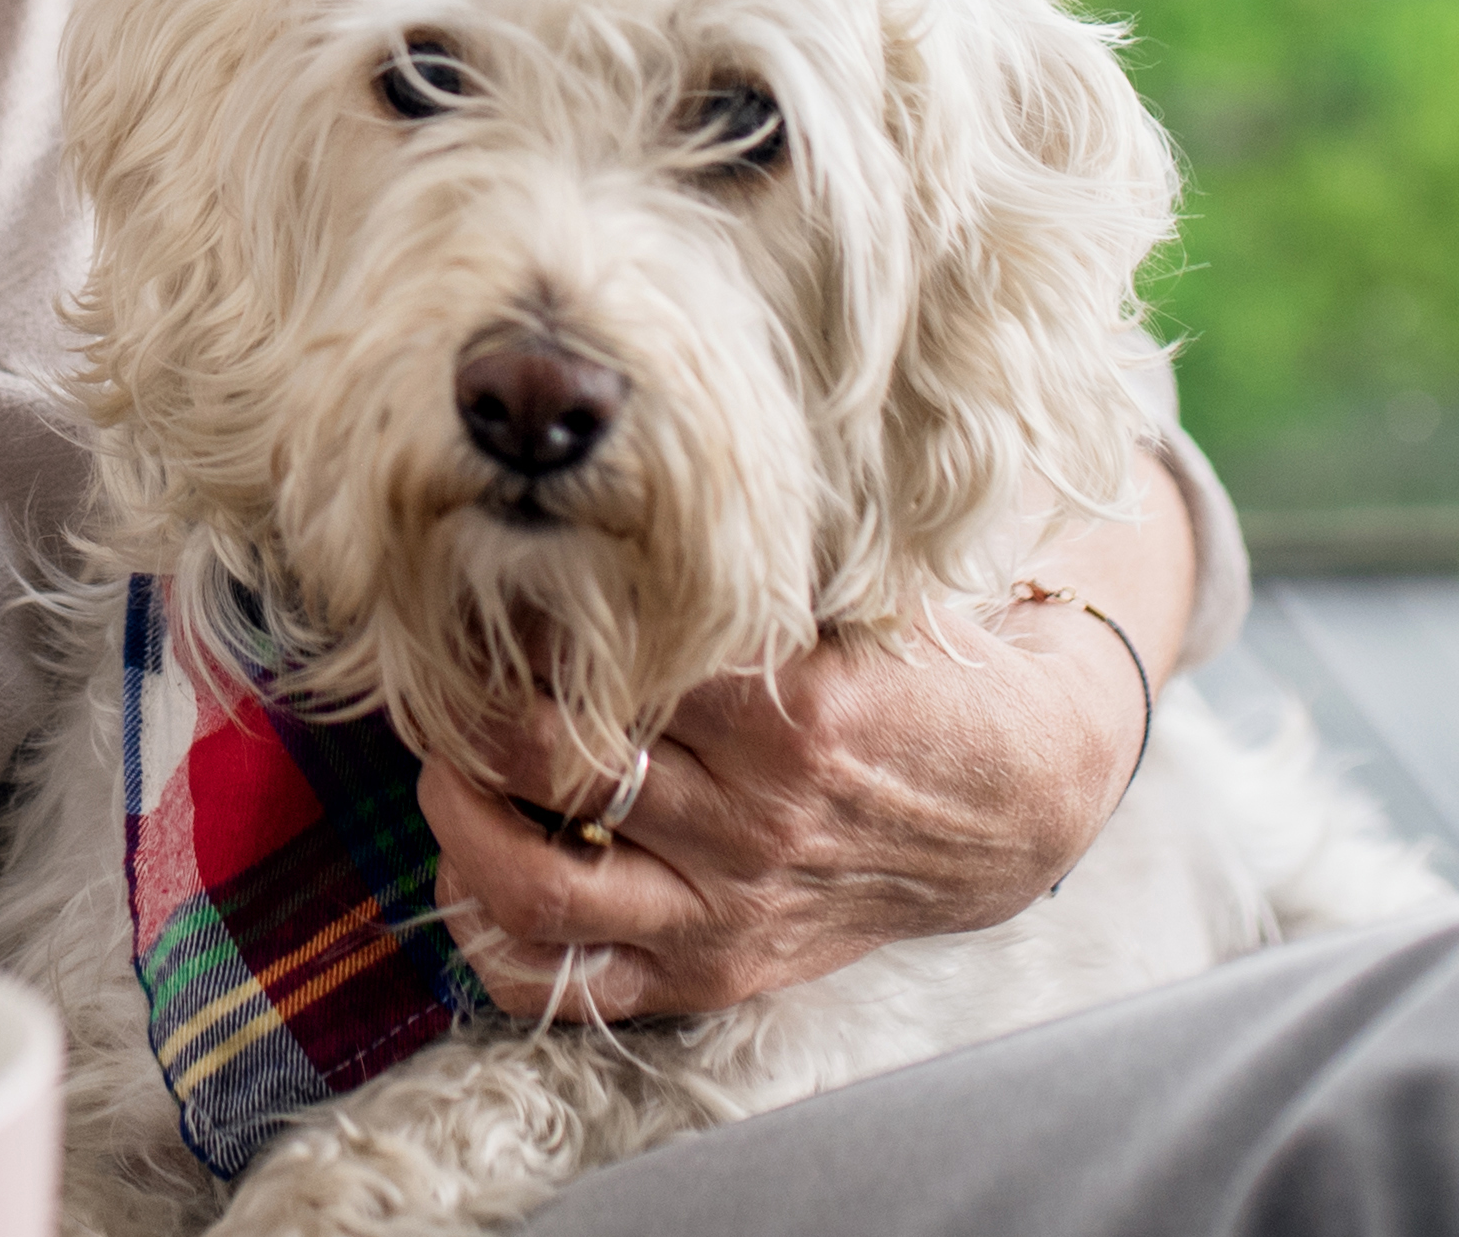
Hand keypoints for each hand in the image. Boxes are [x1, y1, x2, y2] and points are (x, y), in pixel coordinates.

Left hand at [417, 461, 1190, 1021]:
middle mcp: (753, 818)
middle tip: (436, 657)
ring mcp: (730, 905)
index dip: (529, 613)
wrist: (1022, 795)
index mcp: (791, 708)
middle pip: (549, 760)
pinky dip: (494, 937)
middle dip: (464, 705)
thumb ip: (757, 553)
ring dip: (457, 816)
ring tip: (441, 757)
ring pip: (535, 880)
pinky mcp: (718, 968)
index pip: (610, 657)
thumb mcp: (866, 585)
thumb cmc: (923, 665)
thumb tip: (619, 478)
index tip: (489, 570)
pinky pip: (570, 979)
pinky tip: (466, 874)